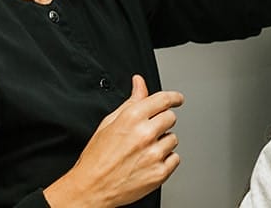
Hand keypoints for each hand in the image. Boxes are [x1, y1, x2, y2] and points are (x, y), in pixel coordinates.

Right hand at [44, 74, 184, 207]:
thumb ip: (131, 101)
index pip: (163, 100)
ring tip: (144, 150)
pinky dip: (165, 160)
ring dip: (163, 142)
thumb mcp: (109, 122)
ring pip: (173, 138)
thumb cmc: (97, 157)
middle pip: (171, 117)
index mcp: (132, 118)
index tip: (177, 98)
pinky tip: (149, 162)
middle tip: (149, 131)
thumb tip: (139, 83)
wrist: (92, 187)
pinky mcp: (159, 173)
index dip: (173, 97)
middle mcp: (145, 134)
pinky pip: (175, 159)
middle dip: (162, 122)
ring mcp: (154, 154)